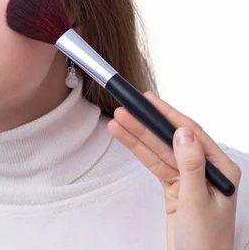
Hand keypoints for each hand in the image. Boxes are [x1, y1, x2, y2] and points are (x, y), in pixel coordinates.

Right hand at [107, 91, 241, 249]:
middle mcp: (204, 170)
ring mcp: (187, 178)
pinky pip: (154, 164)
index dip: (168, 115)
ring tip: (118, 121)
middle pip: (170, 140)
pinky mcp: (173, 187)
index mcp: (220, 169)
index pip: (191, 133)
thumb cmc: (207, 241)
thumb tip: (183, 134)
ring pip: (158, 150)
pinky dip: (139, 152)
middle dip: (146, 124)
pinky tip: (126, 138)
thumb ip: (190, 165)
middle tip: (125, 110)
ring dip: (137, 136)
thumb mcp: (198, 200)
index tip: (149, 101)